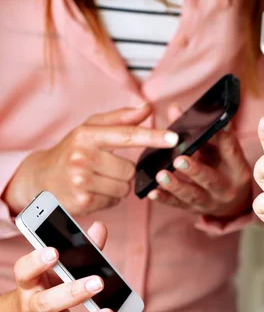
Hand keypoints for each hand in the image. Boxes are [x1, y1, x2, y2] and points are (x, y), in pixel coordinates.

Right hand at [3, 105, 177, 215]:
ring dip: (117, 185)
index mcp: (87, 135)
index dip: (154, 137)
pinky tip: (92, 190)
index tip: (174, 138)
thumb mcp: (91, 129)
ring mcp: (81, 181)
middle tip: (105, 167)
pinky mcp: (82, 202)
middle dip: (124, 171)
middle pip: (130, 169)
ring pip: (125, 188)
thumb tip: (148, 108)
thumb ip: (121, 118)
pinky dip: (108, 197)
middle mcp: (82, 157)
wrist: (40, 178)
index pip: (128, 135)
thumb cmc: (72, 150)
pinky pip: (114, 201)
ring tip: (98, 179)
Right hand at [8, 222, 134, 311]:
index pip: (25, 272)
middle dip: (73, 292)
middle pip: (47, 303)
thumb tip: (99, 228)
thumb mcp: (55, 268)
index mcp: (30, 285)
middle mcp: (35, 308)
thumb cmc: (46, 286)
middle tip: (98, 282)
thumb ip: (80, 248)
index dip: (37, 262)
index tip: (54, 251)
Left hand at [147, 105, 252, 219]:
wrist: (233, 204)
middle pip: (211, 179)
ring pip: (193, 195)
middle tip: (178, 159)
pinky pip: (178, 205)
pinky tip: (152, 192)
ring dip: (176, 186)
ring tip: (161, 176)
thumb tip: (175, 109)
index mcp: (238, 169)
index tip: (217, 126)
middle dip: (195, 170)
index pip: (232, 152)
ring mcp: (210, 201)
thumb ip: (202, 131)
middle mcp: (226, 188)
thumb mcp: (223, 150)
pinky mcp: (194, 209)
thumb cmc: (226, 168)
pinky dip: (164, 199)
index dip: (224, 138)